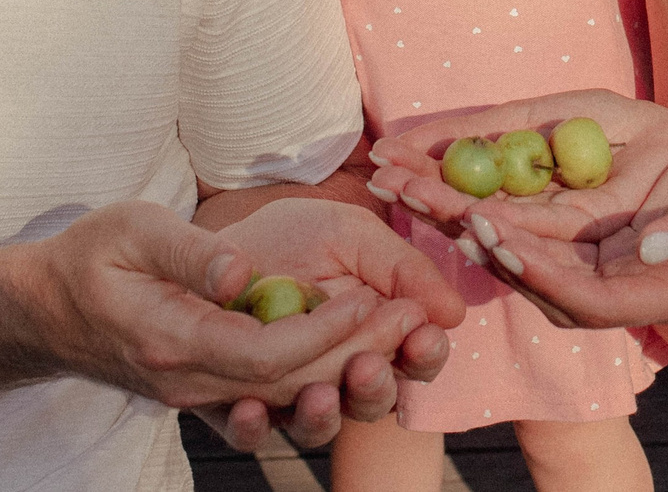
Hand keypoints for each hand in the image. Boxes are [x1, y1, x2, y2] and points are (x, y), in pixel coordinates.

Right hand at [8, 199, 457, 450]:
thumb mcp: (133, 231)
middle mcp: (191, 382)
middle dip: (356, 351)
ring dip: (348, 373)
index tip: (372, 298)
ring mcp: (199, 396)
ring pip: (288, 398)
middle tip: (412, 315)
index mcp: (174, 341)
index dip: (326, 331)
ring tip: (399, 338)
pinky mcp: (208, 394)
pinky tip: (357, 358)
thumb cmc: (92, 257)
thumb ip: (191, 253)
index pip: (266, 353)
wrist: (48, 308)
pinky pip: (272, 401)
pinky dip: (318, 384)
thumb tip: (241, 272)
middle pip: (291, 384)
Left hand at [191, 198, 465, 449]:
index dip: (426, 352)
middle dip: (377, 384)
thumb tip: (454, 312)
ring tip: (320, 392)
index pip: (417, 357)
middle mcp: (342, 373)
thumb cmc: (290, 237)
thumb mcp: (350, 235)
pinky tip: (251, 406)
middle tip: (367, 362)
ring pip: (320, 426)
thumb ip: (402, 268)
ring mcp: (292, 395)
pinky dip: (253, 427)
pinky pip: (251, 433)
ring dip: (325, 414)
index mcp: (379, 333)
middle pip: (376, 400)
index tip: (423, 335)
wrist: (213, 245)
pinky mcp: (241, 408)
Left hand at [366, 92, 667, 329]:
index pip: (578, 294)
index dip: (531, 267)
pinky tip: (440, 168)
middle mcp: (613, 282)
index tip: (490, 234)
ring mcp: (595, 255)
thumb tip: (650, 249)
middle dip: (470, 234)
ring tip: (405, 179)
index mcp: (652, 292)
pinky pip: (525, 216)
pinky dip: (483, 192)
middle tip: (418, 198)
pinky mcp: (583, 226)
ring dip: (460, 211)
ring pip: (516, 242)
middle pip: (529, 269)